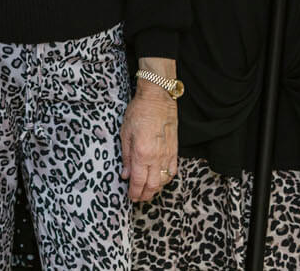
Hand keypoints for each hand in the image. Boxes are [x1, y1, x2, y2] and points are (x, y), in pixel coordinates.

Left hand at [120, 64, 178, 202]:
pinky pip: (172, 172)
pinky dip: (166, 180)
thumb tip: (124, 175)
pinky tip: (160, 181)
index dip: (134, 192)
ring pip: (163, 181)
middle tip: (137, 199)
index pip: (138, 181)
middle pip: (152, 185)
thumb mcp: (124, 133)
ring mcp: (167, 155)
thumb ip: (125, 156)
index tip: (130, 197)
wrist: (157, 99)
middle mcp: (156, 157)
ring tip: (147, 192)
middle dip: (144, 195)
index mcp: (141, 153)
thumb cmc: (138, 113)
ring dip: (155, 190)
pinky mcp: (175, 151)